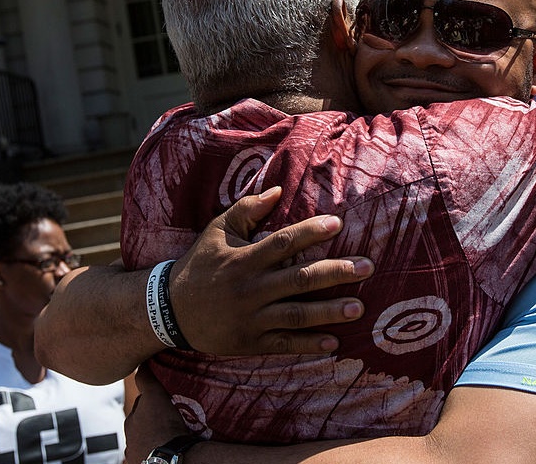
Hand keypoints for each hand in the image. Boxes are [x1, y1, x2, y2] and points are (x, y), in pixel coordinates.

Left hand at [124, 366, 188, 463]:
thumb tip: (142, 362)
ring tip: (172, 433)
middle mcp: (130, 439)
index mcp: (131, 421)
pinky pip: (152, 454)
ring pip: (147, 439)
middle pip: (142, 423)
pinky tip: (169, 447)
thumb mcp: (154, 396)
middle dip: (153, 419)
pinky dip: (159, 449)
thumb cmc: (162, 427)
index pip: (141, 405)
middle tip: (171, 416)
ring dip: (156, 435)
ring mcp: (137, 454)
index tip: (165, 399)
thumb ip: (146, 380)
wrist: (169, 457)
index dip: (152, 400)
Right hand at [170, 186, 373, 354]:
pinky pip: (283, 344)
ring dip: (330, 311)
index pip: (283, 242)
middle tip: (367, 267)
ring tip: (359, 307)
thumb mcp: (216, 231)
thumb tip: (277, 190)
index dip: (310, 232)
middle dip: (336, 272)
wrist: (167, 310)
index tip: (338, 224)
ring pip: (297, 314)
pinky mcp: (250, 341)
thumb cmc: (199, 264)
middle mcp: (251, 288)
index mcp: (244, 259)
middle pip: (299, 279)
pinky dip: (308, 344)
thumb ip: (247, 210)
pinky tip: (333, 343)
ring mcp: (251, 317)